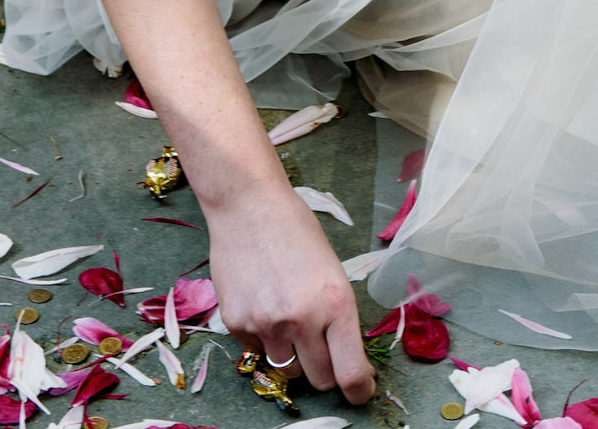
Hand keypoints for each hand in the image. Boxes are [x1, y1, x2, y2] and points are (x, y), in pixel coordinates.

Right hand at [207, 176, 374, 402]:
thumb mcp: (331, 271)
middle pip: (320, 380)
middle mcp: (301, 319)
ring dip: (294, 357)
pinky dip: (265, 339)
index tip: (360, 391)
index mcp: (335, 303)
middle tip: (323, 349)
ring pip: (288, 372)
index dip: (359, 390)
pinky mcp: (237, 325)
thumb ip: (337, 316)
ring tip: (289, 321)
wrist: (248, 206)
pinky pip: (258, 353)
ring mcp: (266, 325)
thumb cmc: (297, 231)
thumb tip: (342, 357)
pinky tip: (264, 304)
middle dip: (326, 370)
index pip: (350, 373)